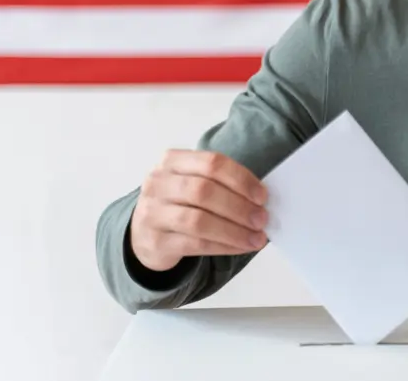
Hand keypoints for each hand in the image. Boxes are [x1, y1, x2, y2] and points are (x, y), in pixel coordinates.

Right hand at [129, 149, 269, 271]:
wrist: (145, 233)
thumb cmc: (180, 203)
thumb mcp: (193, 183)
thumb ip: (221, 184)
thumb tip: (261, 200)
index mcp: (172, 161)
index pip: (212, 163)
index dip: (241, 179)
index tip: (262, 196)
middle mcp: (158, 183)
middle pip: (204, 191)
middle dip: (239, 207)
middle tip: (261, 219)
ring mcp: (152, 213)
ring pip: (198, 221)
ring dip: (233, 230)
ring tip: (255, 237)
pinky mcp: (155, 241)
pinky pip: (195, 244)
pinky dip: (223, 246)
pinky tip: (240, 247)